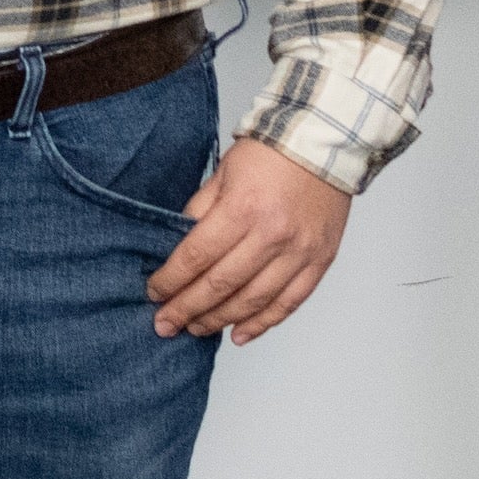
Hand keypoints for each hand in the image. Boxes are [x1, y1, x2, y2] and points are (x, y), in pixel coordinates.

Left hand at [149, 136, 351, 342]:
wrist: (323, 143)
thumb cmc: (271, 154)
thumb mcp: (223, 173)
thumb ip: (200, 211)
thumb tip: (178, 248)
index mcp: (243, 208)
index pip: (197, 256)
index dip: (171, 280)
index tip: (154, 293)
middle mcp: (272, 235)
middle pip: (221, 285)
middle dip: (186, 309)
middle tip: (165, 324)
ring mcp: (299, 251)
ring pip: (253, 301)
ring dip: (219, 320)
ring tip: (195, 330)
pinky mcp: (319, 261)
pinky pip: (289, 303)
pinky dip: (262, 323)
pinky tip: (238, 334)